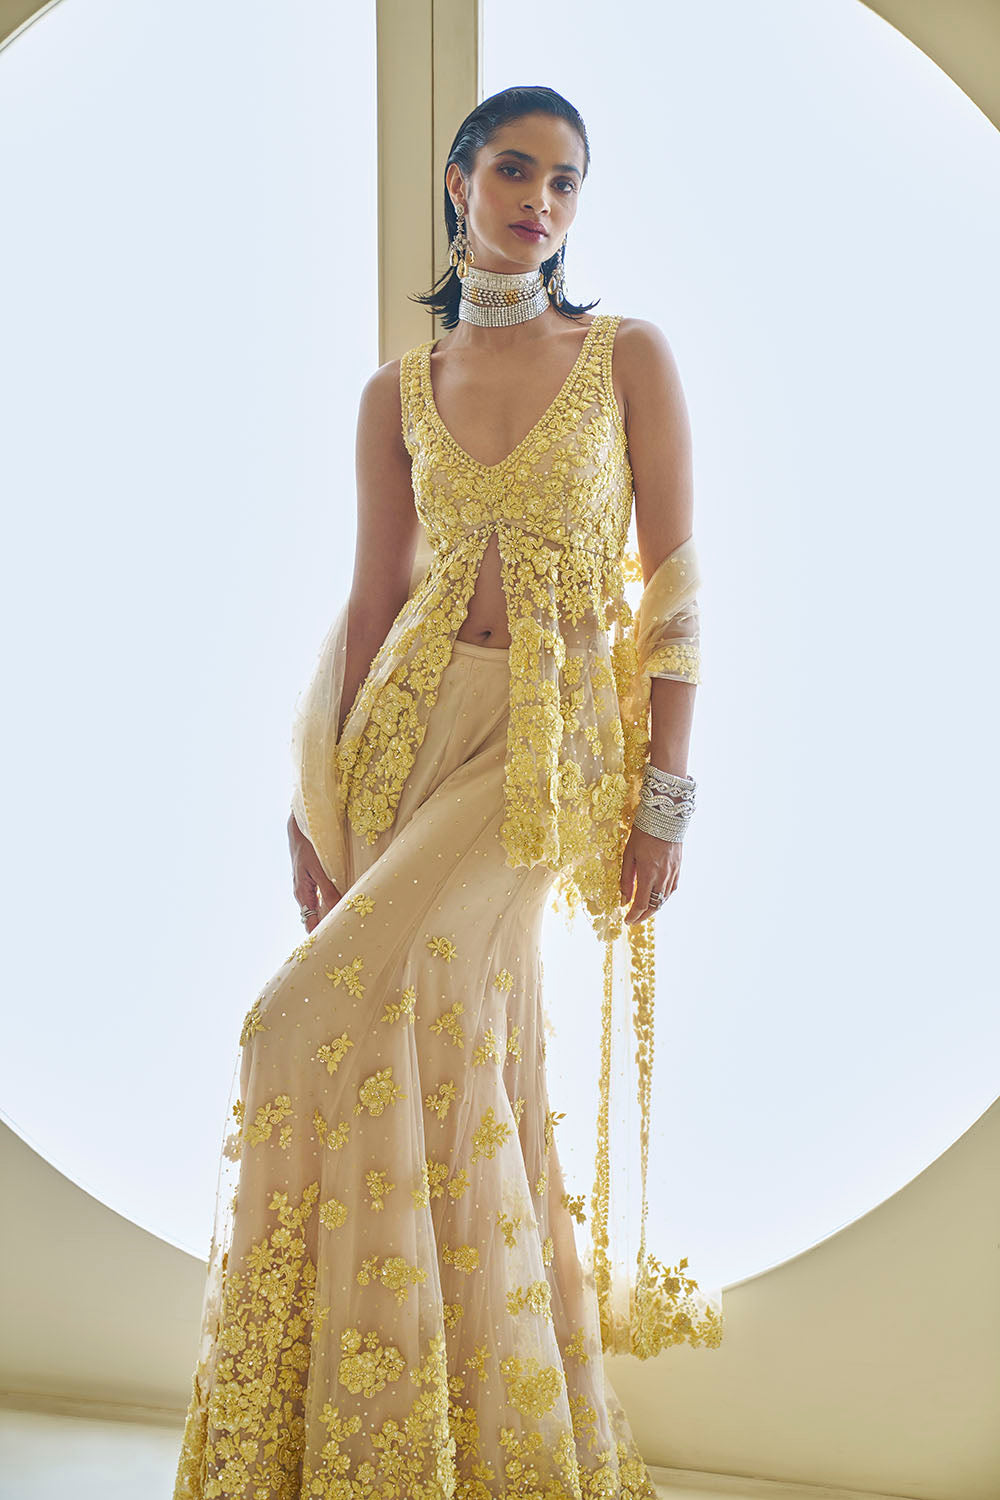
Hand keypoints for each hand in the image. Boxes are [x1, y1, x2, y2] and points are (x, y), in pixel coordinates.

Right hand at [287, 811, 341, 932]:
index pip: (309, 922)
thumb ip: (328, 891)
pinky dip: (326, 905)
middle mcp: (301, 894)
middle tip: (341, 937)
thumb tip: (336, 910)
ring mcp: (304, 888)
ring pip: (315, 909)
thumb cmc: (309, 849)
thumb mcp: (320, 871)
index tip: (330, 945)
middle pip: (312, 917)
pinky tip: (337, 907)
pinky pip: (317, 899)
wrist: (299, 832)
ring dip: (326, 917)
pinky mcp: (309, 881)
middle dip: (324, 927)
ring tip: (341, 926)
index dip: (319, 933)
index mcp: (302, 894)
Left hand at [620, 823, 680, 924]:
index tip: (627, 920)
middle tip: (634, 920)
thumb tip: (623, 899)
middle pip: (654, 905)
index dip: (634, 915)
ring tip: (644, 910)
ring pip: (664, 899)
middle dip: (643, 916)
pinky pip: (672, 889)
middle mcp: (662, 877)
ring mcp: (673, 873)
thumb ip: (626, 879)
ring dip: (654, 908)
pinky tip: (658, 897)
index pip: (641, 904)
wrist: (665, 817)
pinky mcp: (678, 868)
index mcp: (648, 874)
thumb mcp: (628, 855)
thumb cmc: (642, 834)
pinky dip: (664, 897)